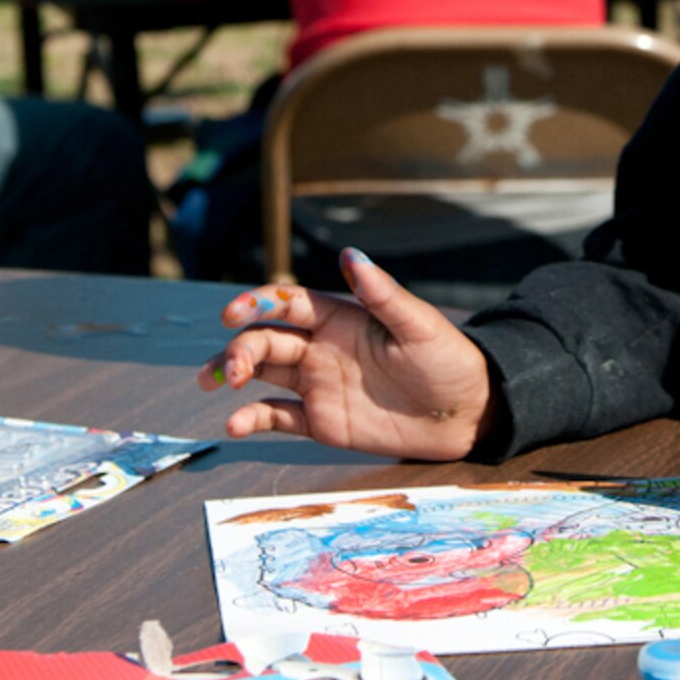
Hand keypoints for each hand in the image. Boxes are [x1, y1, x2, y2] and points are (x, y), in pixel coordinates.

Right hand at [198, 248, 497, 460]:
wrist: (466, 415)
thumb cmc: (448, 362)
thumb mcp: (419, 327)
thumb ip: (383, 295)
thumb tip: (351, 255)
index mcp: (342, 318)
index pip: (289, 303)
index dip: (257, 303)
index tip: (233, 313)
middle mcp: (322, 348)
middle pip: (266, 339)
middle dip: (239, 348)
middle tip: (230, 371)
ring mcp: (319, 384)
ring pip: (261, 373)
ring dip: (231, 372)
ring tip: (214, 382)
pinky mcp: (322, 421)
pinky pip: (277, 417)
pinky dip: (252, 419)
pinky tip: (235, 425)